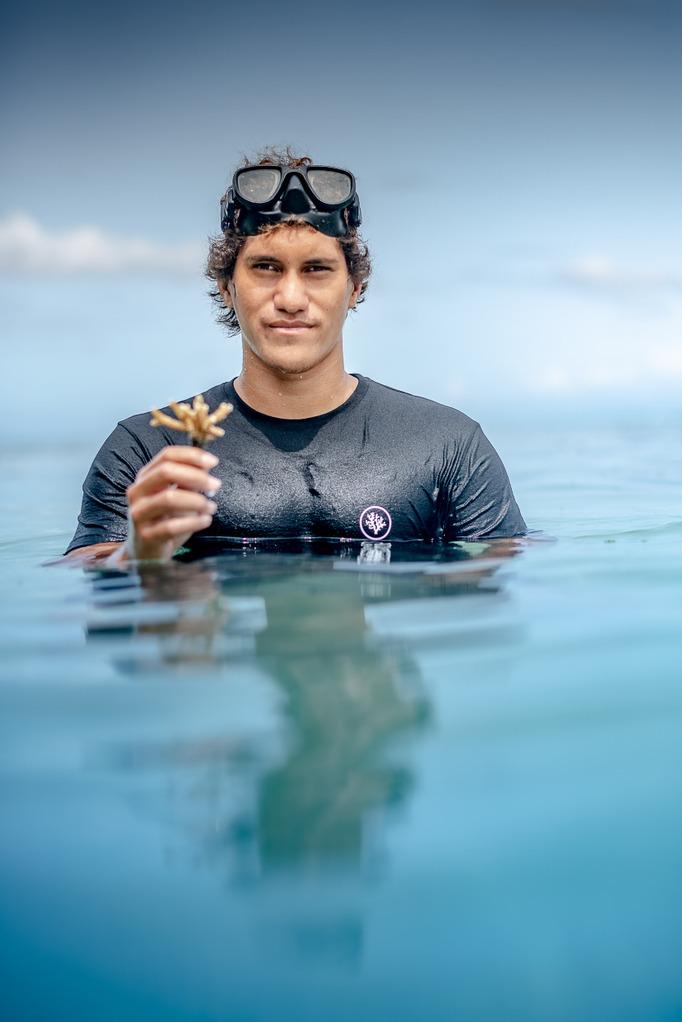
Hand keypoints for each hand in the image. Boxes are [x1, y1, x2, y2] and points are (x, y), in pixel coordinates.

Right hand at [117, 446, 221, 562]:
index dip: (191, 455)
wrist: (148, 553)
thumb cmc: (166, 521)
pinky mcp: (146, 536)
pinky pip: (171, 526)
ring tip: (211, 507)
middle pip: (165, 472)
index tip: (213, 461)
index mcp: (145, 478)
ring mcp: (139, 514)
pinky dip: (194, 522)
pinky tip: (206, 520)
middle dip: (196, 476)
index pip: (166, 456)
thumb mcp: (178, 496)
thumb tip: (207, 465)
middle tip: (216, 484)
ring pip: (168, 499)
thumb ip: (188, 480)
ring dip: (197, 501)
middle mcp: (138, 492)